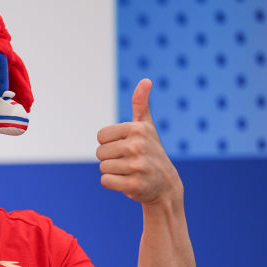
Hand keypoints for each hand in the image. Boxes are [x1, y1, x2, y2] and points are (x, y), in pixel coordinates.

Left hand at [96, 79, 182, 205]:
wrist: (166, 185)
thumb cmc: (151, 153)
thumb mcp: (147, 127)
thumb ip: (141, 104)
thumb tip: (146, 80)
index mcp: (137, 129)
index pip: (100, 136)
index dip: (110, 143)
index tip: (126, 147)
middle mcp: (138, 145)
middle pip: (99, 153)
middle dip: (111, 159)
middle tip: (129, 161)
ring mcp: (137, 166)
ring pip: (103, 167)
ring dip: (114, 172)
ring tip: (131, 172)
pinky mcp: (134, 185)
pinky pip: (105, 181)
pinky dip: (113, 183)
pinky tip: (128, 182)